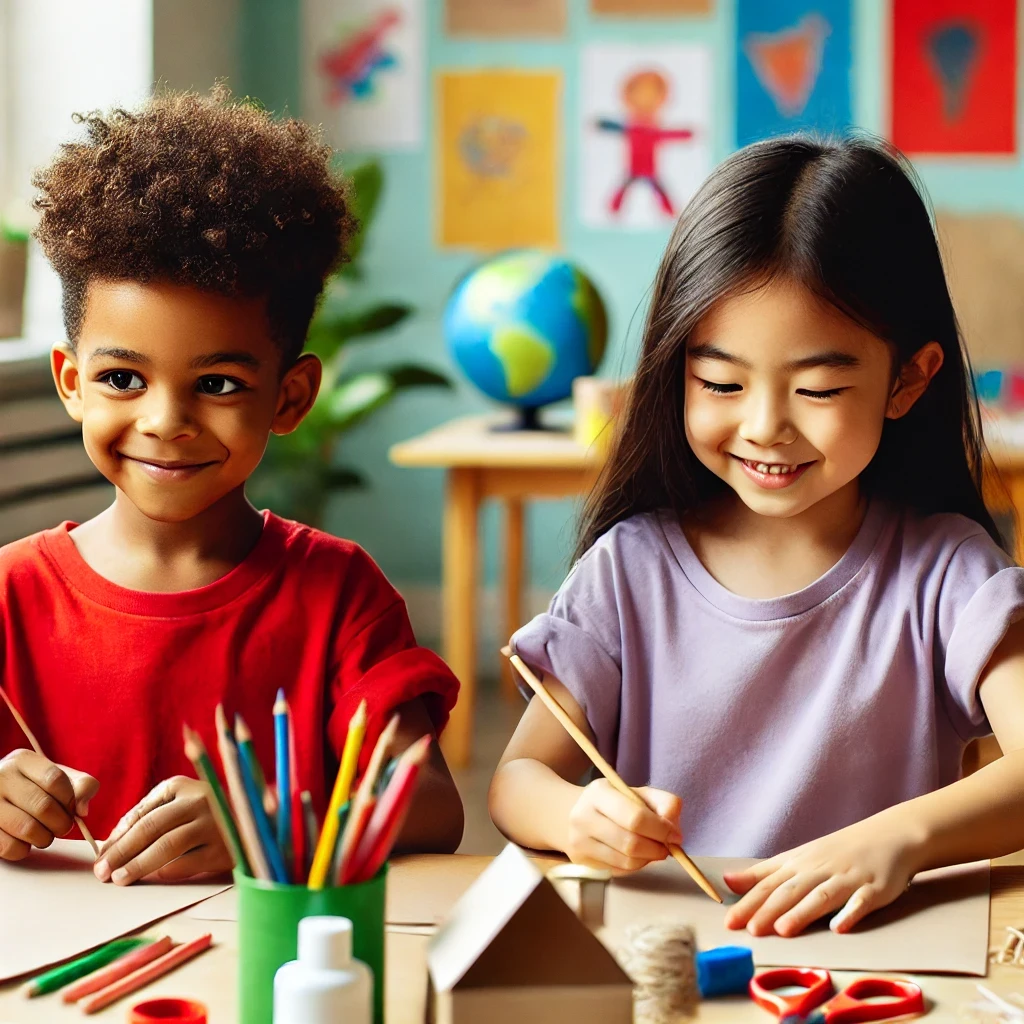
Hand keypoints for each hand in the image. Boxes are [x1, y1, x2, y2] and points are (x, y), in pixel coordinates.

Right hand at [0, 749, 97, 860]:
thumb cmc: (32, 788)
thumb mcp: (57, 777)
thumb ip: (82, 786)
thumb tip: (82, 810)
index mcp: (23, 760)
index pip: (55, 780)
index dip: (70, 799)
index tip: (72, 808)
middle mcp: (1, 777)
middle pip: (43, 806)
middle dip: (61, 823)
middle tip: (62, 827)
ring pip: (27, 828)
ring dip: (44, 838)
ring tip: (45, 835)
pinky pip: (9, 847)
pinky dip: (23, 850)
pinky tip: (23, 842)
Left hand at [94, 776, 231, 884]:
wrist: (250, 824)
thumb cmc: (202, 815)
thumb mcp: (177, 802)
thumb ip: (147, 815)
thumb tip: (111, 844)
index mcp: (181, 786)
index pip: (140, 814)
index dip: (116, 838)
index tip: (100, 857)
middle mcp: (199, 800)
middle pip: (150, 828)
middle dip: (121, 852)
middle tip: (102, 872)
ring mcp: (214, 824)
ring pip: (167, 847)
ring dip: (138, 865)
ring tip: (120, 878)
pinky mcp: (223, 850)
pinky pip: (186, 864)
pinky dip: (164, 873)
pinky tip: (151, 879)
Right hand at [565, 778, 681, 873]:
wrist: (573, 813)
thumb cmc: (614, 802)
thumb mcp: (638, 792)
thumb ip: (664, 803)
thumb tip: (674, 830)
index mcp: (599, 793)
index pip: (635, 817)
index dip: (661, 830)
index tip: (675, 835)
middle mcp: (583, 817)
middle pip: (631, 843)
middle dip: (657, 848)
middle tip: (668, 847)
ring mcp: (579, 841)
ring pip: (626, 861)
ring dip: (648, 859)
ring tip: (654, 850)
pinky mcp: (581, 861)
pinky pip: (619, 871)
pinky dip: (635, 865)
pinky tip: (636, 855)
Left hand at [722, 816, 920, 936]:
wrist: (888, 835)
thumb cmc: (838, 852)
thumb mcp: (798, 858)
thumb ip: (764, 873)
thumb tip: (727, 881)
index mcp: (799, 864)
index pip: (768, 884)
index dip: (748, 902)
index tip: (729, 921)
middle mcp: (819, 870)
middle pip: (790, 891)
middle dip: (769, 910)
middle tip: (749, 930)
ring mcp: (847, 879)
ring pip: (821, 896)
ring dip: (802, 912)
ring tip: (783, 929)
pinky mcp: (873, 889)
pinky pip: (861, 902)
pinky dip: (850, 913)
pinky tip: (839, 927)